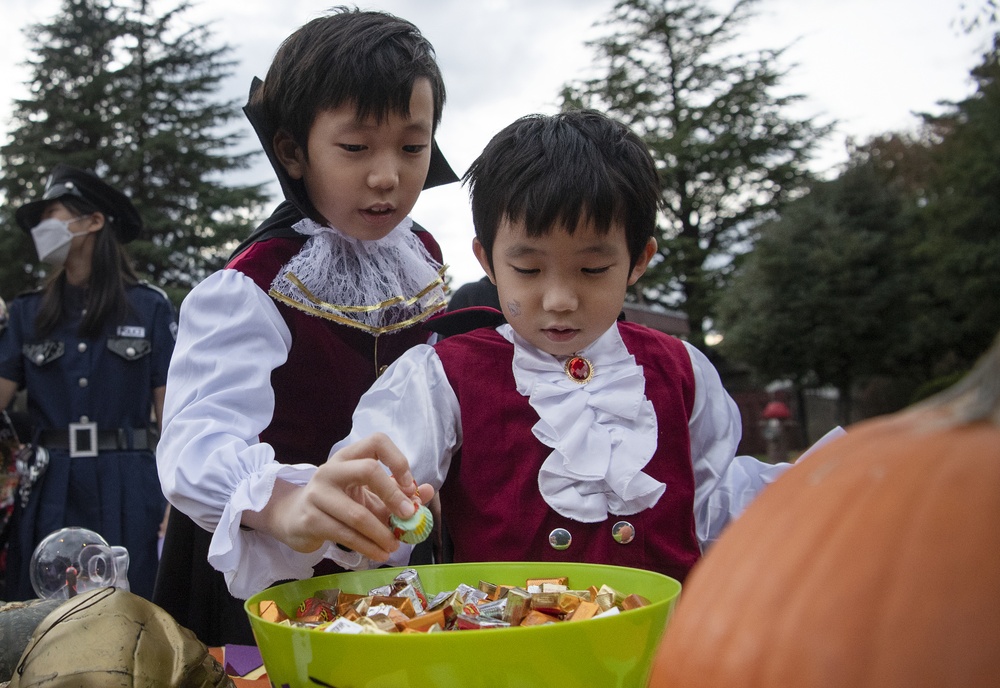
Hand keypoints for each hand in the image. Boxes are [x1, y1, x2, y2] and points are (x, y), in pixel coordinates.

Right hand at [245, 433, 434, 561]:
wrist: (294, 518)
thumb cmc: (338, 503)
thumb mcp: (368, 494)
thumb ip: (398, 493)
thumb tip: (428, 491)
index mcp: (349, 456)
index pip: (377, 441)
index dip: (398, 461)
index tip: (410, 487)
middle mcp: (331, 469)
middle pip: (369, 470)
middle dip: (394, 495)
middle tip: (408, 517)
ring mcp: (317, 494)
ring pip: (358, 514)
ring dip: (382, 534)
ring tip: (395, 547)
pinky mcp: (310, 519)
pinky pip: (346, 535)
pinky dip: (368, 547)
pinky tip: (379, 554)